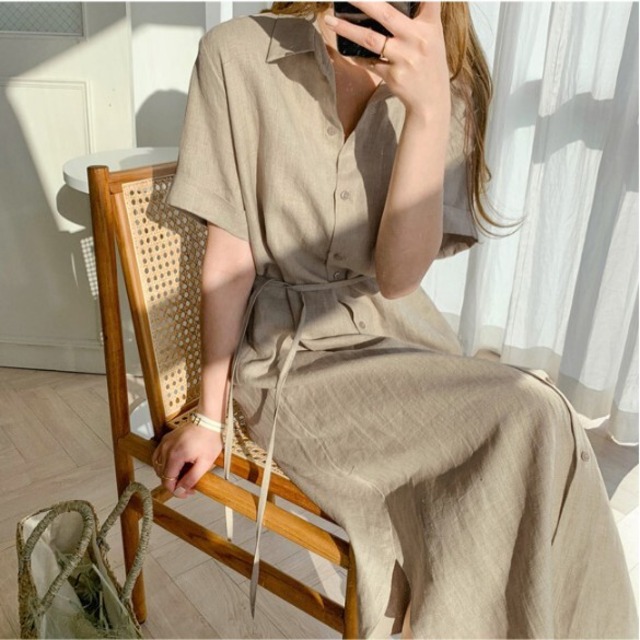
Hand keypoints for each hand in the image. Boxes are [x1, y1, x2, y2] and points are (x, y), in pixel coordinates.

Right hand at [151, 423, 222, 497]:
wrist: (208, 421)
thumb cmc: (209, 438)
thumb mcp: (205, 462)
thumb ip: (192, 478)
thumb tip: (181, 490)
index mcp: (175, 456)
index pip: (167, 482)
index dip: (177, 491)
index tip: (187, 492)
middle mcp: (166, 450)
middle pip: (162, 476)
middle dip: (174, 483)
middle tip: (189, 484)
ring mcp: (164, 444)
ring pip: (158, 467)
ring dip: (169, 474)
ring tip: (184, 474)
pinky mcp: (165, 440)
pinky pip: (158, 457)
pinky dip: (164, 464)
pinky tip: (176, 466)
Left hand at [323, 2, 449, 116]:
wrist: (432, 100)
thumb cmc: (430, 63)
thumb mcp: (433, 37)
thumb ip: (421, 17)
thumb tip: (388, 3)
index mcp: (431, 25)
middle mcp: (418, 39)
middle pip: (386, 14)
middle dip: (363, 1)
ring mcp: (405, 58)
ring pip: (370, 39)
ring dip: (347, 29)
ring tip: (330, 21)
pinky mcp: (393, 76)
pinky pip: (369, 62)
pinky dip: (356, 56)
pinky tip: (345, 49)